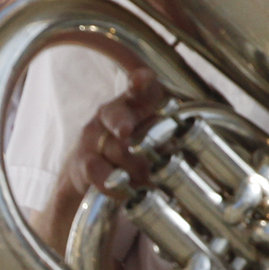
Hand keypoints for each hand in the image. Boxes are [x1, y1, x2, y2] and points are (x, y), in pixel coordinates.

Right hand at [63, 69, 165, 196]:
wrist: (92, 171)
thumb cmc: (135, 149)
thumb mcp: (156, 137)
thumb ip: (168, 135)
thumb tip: (185, 147)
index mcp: (133, 103)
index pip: (139, 88)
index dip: (140, 82)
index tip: (141, 78)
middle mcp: (111, 114)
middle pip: (115, 115)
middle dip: (121, 122)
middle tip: (126, 132)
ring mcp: (94, 136)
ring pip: (112, 149)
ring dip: (132, 166)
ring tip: (145, 178)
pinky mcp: (84, 161)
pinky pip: (98, 171)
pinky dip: (113, 183)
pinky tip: (124, 190)